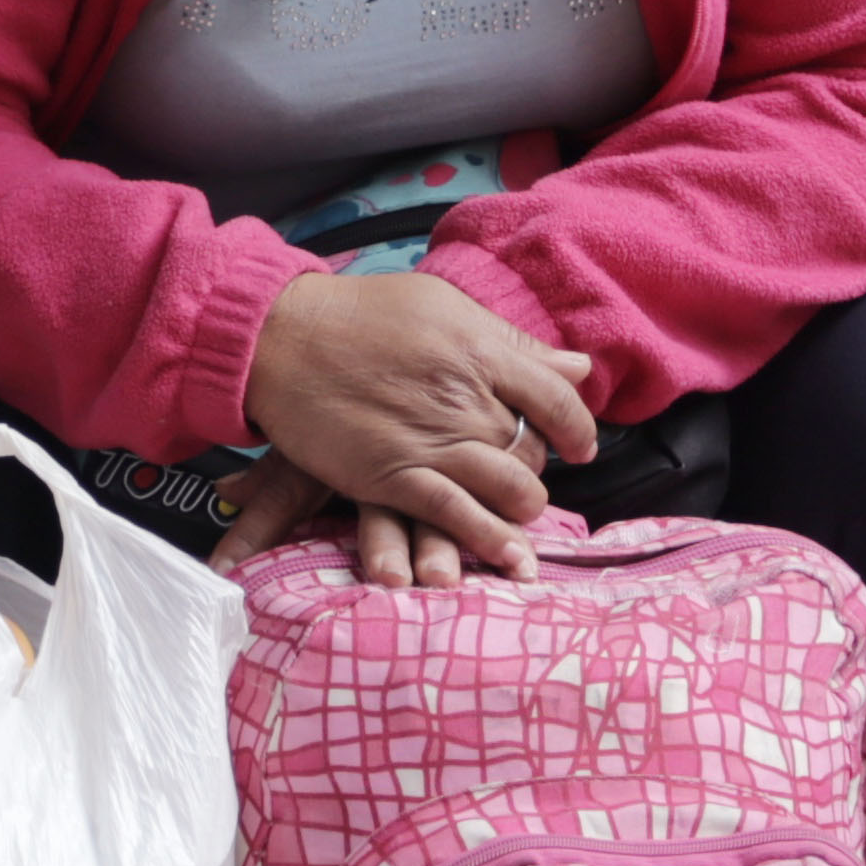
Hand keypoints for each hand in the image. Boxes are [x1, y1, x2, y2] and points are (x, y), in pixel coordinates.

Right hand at [238, 268, 596, 579]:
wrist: (284, 337)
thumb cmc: (362, 315)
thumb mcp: (443, 308)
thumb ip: (511, 342)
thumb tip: (580, 366)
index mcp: (481, 351)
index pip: (556, 395)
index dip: (577, 425)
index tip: (579, 445)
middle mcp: (465, 397)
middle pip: (530, 446)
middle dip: (535, 467)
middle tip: (523, 475)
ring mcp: (430, 439)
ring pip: (505, 485)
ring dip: (523, 509)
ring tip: (524, 520)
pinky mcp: (393, 475)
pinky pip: (453, 512)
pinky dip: (486, 535)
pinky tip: (508, 556)